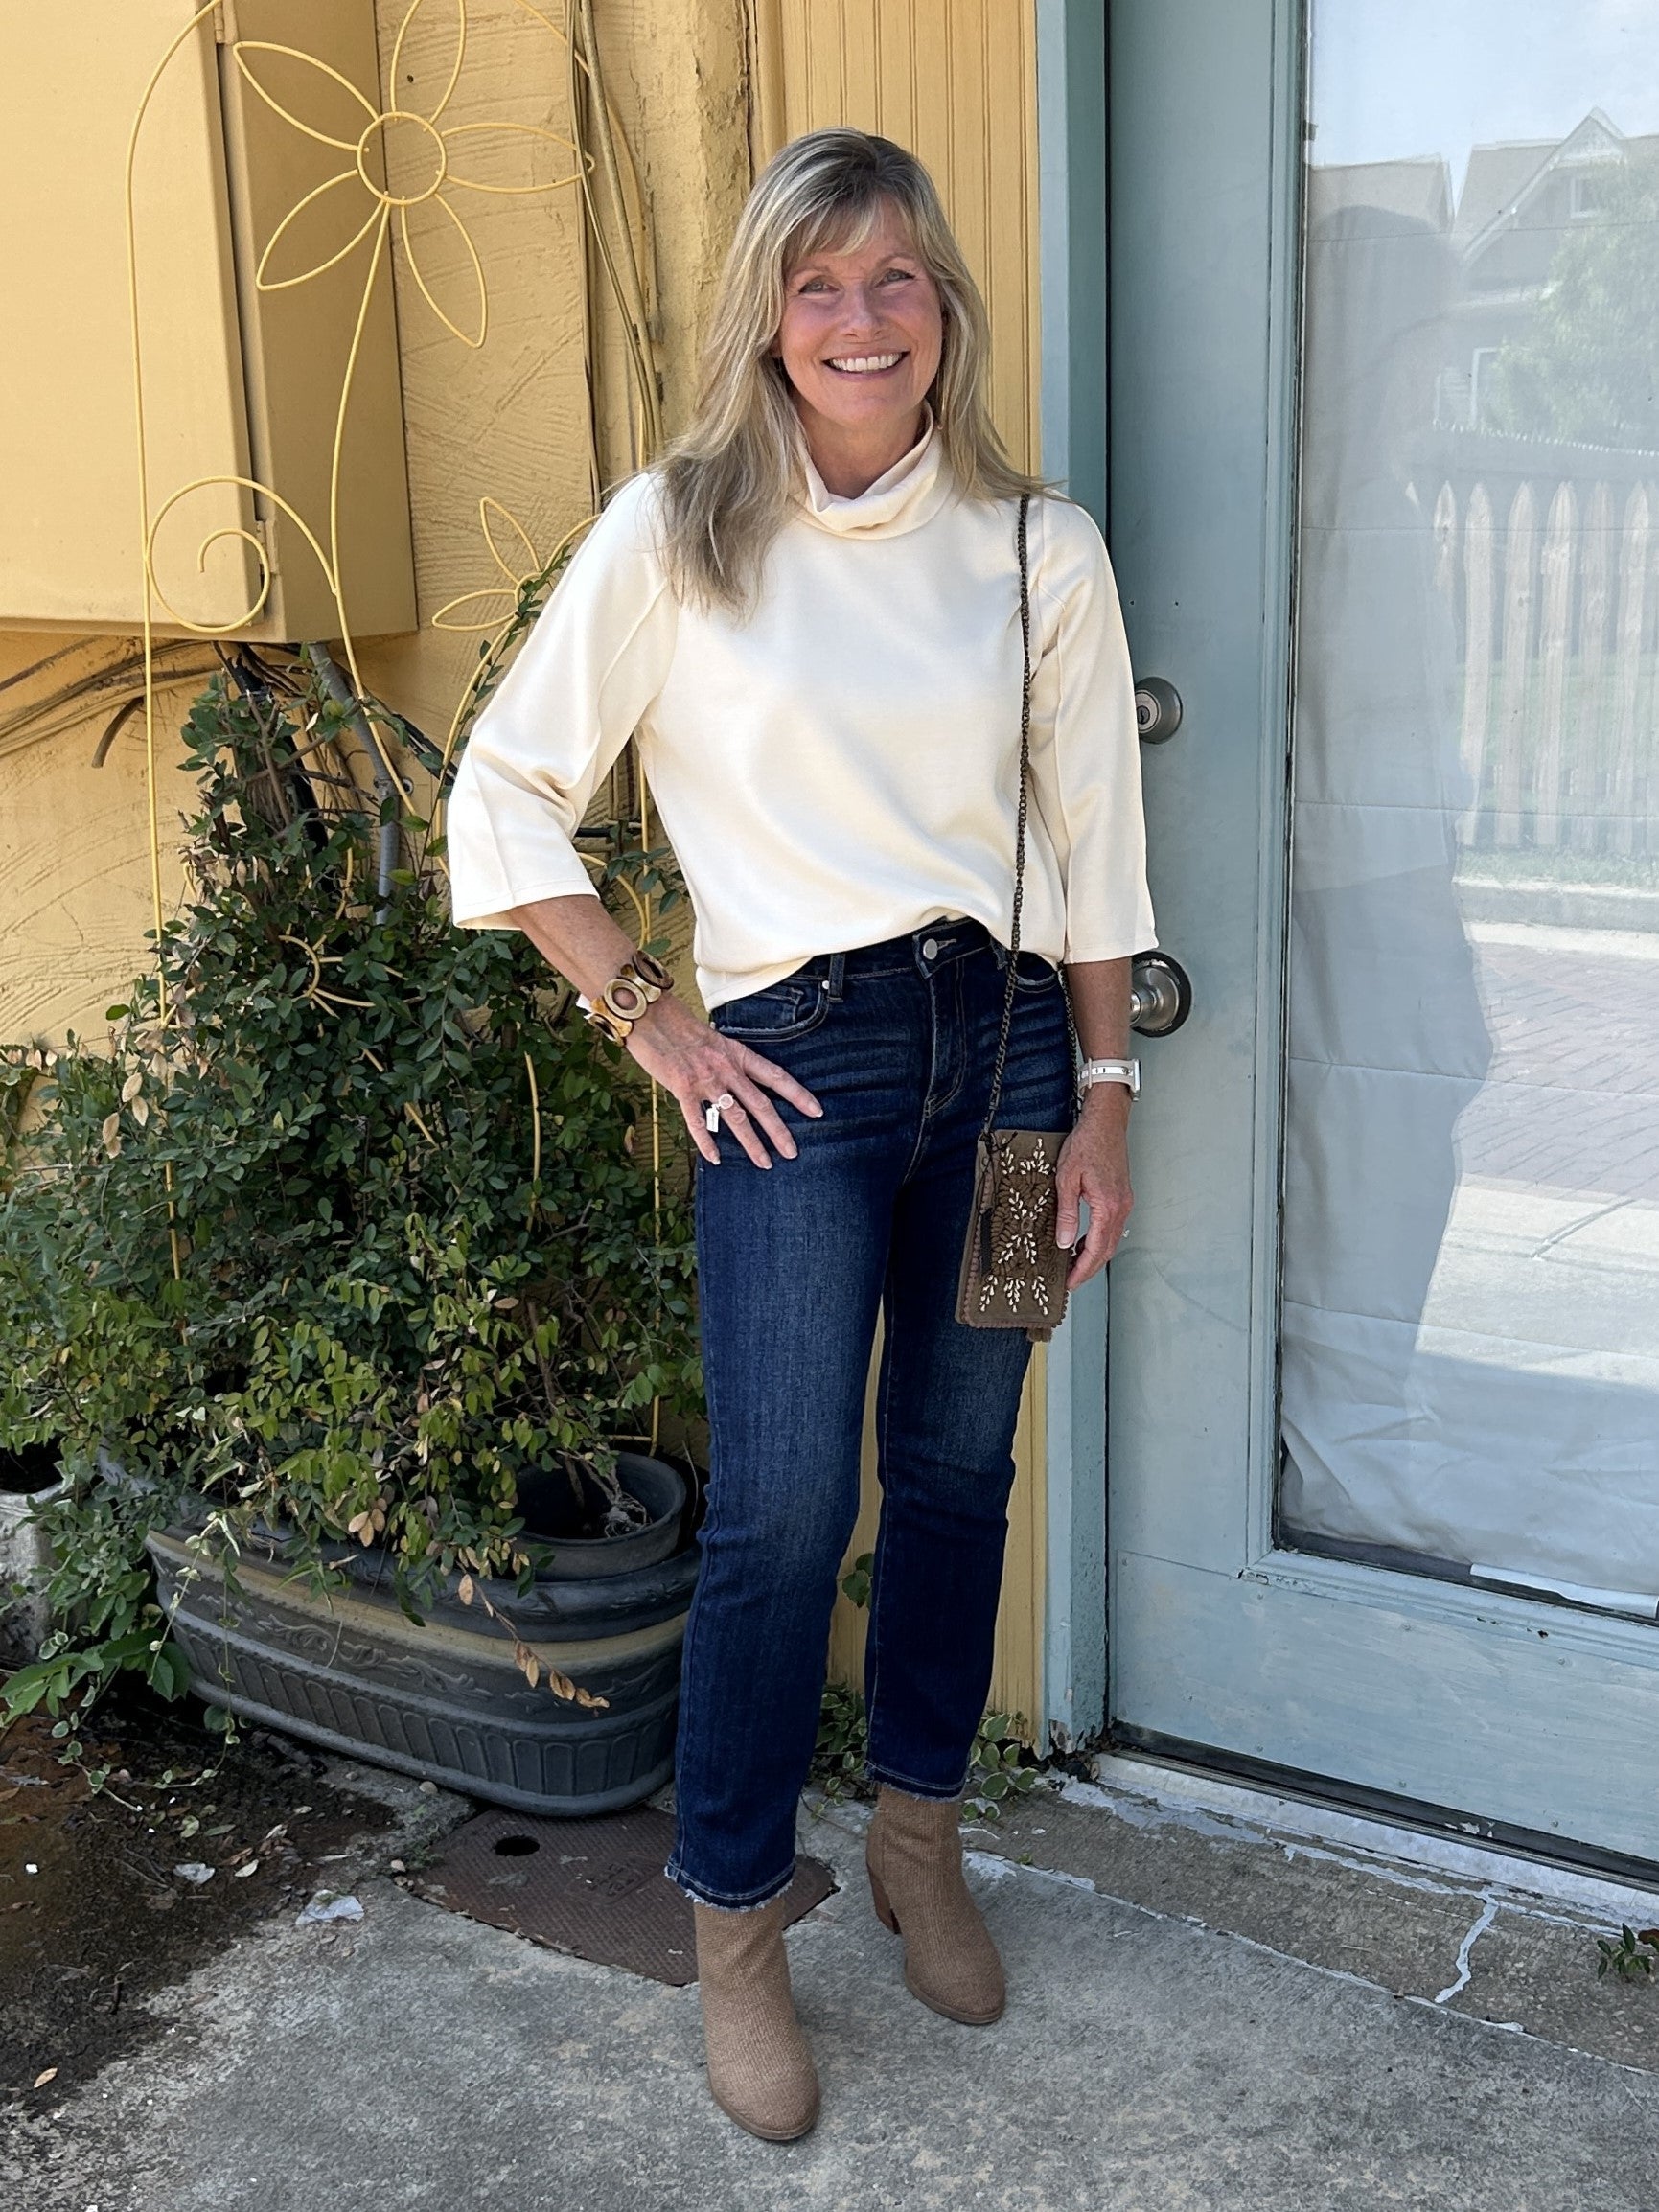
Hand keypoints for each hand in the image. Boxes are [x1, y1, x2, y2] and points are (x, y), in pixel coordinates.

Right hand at [624, 996, 822, 1168]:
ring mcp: (705, 1080)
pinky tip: (716, 1159)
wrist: (651, 1015)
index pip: (775, 1076)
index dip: (797, 1094)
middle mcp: (726, 1068)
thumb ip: (727, 1061)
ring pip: (735, 1118)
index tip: (816, 1111)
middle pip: (760, 1104)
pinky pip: (698, 1121)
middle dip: (779, 1131)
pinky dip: (707, 1143)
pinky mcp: (682, 1089)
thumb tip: (737, 1081)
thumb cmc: (679, 1026)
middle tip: (793, 1152)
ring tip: (764, 1163)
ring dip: (751, 1143)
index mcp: (737, 1054)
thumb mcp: (713, 1039)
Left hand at [1056, 1085, 1132, 1288]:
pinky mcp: (1122, 1196)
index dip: (1082, 1270)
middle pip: (1107, 1250)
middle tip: (1071, 1281)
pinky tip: (1084, 1240)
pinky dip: (1099, 1239)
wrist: (1105, 1122)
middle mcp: (1121, 1208)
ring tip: (1073, 1264)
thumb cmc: (1086, 1144)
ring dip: (1094, 1255)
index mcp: (1108, 1206)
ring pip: (1111, 1240)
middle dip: (1089, 1269)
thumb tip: (1065, 1242)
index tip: (1070, 1283)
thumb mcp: (1067, 1179)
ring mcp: (1124, 1202)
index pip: (1096, 1249)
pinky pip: (1112, 1227)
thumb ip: (1067, 1213)